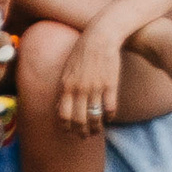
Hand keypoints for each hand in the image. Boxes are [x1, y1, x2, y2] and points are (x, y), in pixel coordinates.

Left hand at [54, 21, 124, 136]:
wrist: (101, 35)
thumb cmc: (82, 51)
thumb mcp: (67, 69)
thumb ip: (64, 89)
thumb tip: (60, 107)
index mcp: (66, 85)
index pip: (63, 115)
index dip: (66, 127)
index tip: (70, 131)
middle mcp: (80, 89)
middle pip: (79, 120)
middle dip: (81, 132)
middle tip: (85, 135)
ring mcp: (96, 87)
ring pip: (94, 117)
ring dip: (96, 127)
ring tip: (97, 130)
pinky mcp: (110, 84)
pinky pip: (109, 108)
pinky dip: (109, 116)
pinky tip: (109, 117)